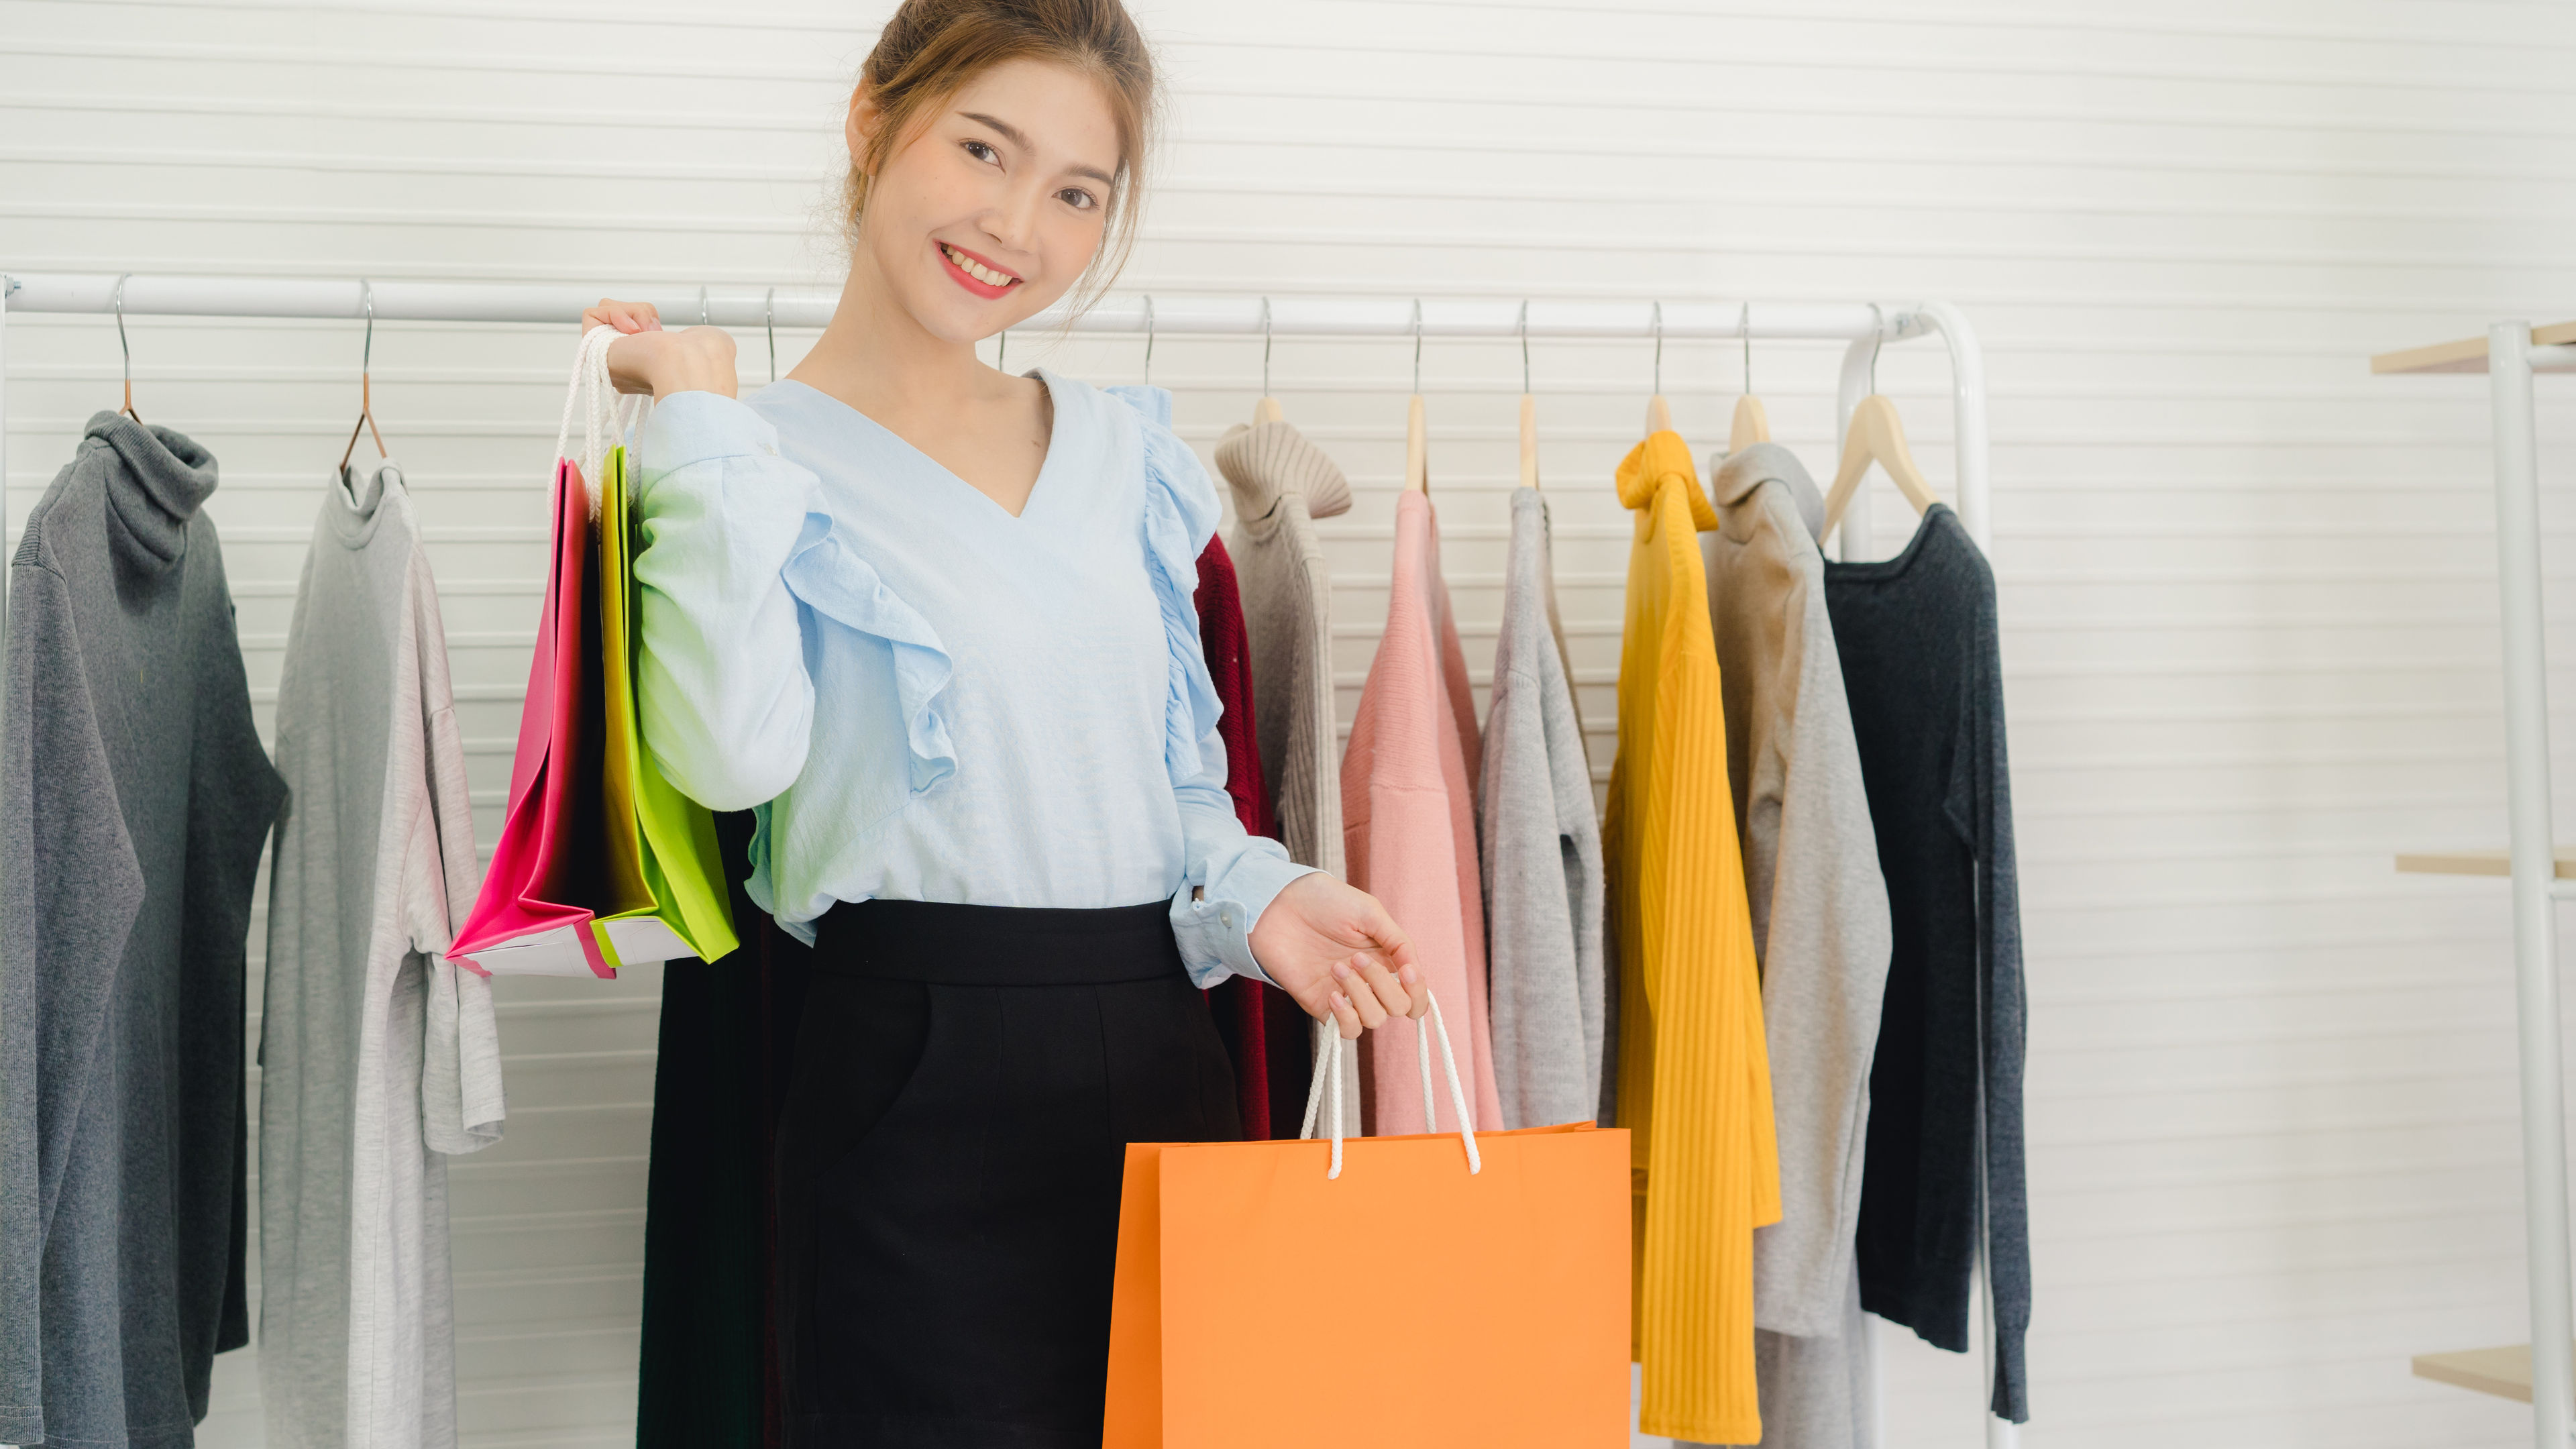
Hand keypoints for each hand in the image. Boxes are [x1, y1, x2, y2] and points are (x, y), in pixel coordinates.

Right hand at [581, 299, 738, 399]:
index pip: (641, 338)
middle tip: (657, 333)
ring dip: (633, 312)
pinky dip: (614, 312)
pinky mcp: (596, 349)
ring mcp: (611, 359)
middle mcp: (628, 368)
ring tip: (647, 332)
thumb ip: (686, 337)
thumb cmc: (703, 359)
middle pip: (623, 322)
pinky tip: (632, 331)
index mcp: (652, 372)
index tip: (673, 340)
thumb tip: (666, 336)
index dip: (654, 326)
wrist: (690, 366)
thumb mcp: (706, 340)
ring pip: (608, 314)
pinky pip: (592, 314)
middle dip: (643, 315)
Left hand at [1246, 871, 1431, 1039]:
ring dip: (1361, 995)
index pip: (1415, 993)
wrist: (1280, 906)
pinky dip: (1346, 1016)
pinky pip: (1347, 1031)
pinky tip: (1333, 994)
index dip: (1417, 989)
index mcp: (1387, 958)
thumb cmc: (1324, 902)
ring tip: (1337, 968)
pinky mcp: (1322, 1006)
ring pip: (1375, 1020)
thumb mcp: (1370, 912)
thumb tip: (1415, 972)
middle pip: (1398, 1008)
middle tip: (1356, 957)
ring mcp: (1348, 995)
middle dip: (1382, 984)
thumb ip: (1398, 942)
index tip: (1404, 971)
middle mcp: (1370, 981)